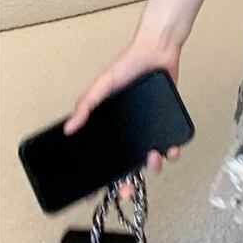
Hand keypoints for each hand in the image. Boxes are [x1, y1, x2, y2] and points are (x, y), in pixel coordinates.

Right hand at [62, 27, 183, 200]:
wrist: (157, 51)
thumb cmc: (128, 64)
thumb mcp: (102, 84)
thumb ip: (86, 105)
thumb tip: (70, 127)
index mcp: (111, 125)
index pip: (103, 156)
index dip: (100, 176)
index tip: (94, 192)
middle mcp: (130, 130)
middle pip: (127, 165)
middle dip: (126, 183)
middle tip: (126, 190)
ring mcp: (148, 129)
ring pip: (150, 159)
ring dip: (152, 166)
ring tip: (152, 158)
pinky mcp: (167, 123)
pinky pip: (171, 144)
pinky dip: (172, 151)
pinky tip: (171, 150)